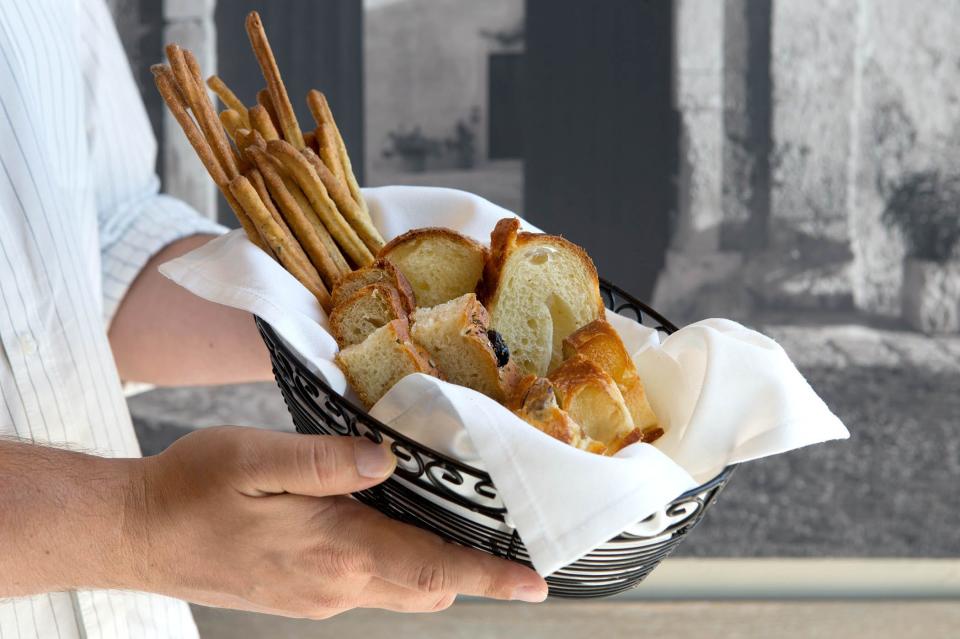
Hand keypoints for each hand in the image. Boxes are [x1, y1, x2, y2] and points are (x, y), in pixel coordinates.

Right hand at [129, 427, 547, 617]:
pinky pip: (369, 587)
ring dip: (438, 570)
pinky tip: (395, 531)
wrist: (133, 534)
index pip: (432, 570)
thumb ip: (326, 462)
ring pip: (400, 591)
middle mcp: (334, 585)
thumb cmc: (189, 490)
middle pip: (427, 588)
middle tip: (514, 550)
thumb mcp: (254, 458)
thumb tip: (387, 460)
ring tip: (467, 536)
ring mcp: (317, 596)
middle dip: (474, 574)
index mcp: (334, 552)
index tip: (535, 584)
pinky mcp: (301, 594)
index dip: (489, 577)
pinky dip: (400, 568)